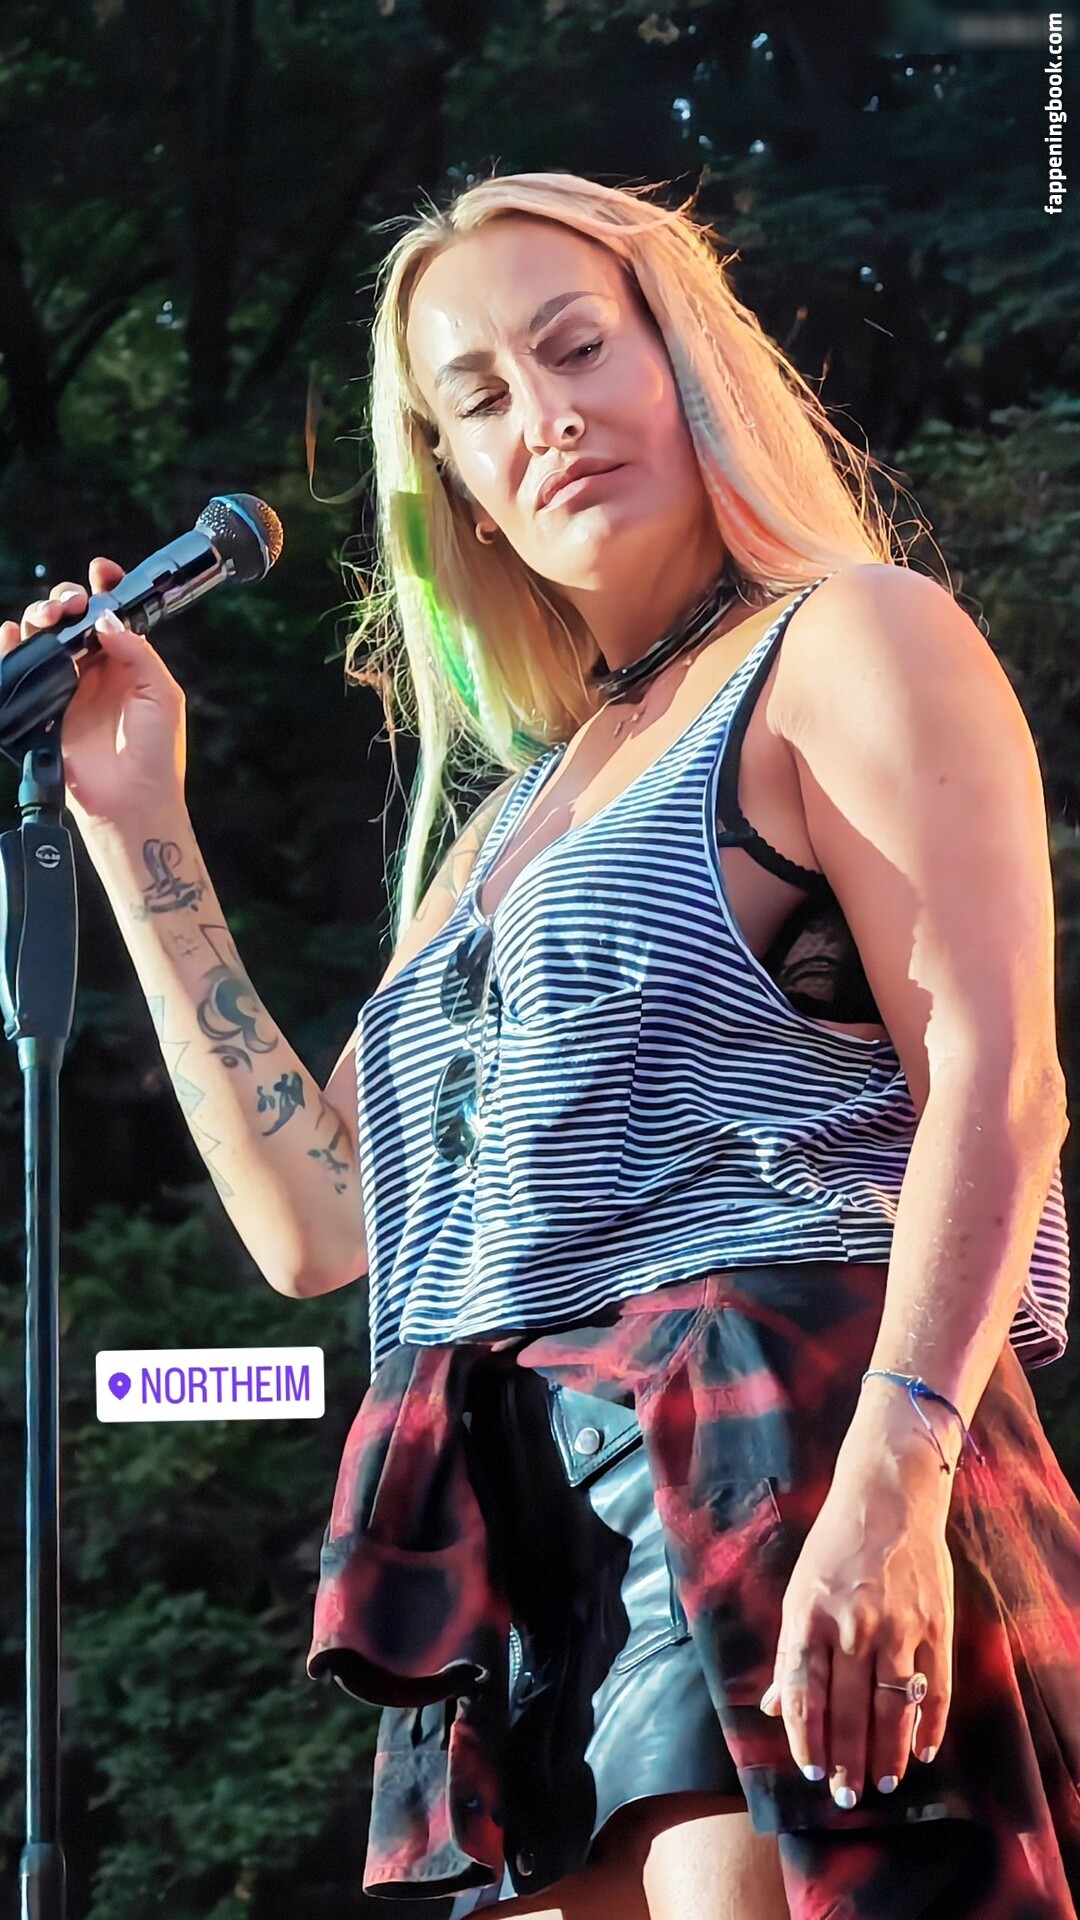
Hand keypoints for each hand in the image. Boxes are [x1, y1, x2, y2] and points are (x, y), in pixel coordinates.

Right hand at [0, 557, 187, 836]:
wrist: (130, 803)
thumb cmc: (157, 755)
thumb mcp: (161, 695)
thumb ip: (137, 652)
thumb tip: (105, 619)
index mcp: (129, 663)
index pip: (113, 615)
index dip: (105, 588)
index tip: (99, 571)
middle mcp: (96, 671)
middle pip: (72, 620)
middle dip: (65, 601)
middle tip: (67, 606)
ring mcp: (68, 689)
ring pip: (44, 639)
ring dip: (39, 619)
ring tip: (45, 619)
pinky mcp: (44, 709)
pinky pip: (21, 671)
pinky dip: (10, 648)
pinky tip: (10, 634)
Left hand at [761, 1443, 953, 1806]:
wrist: (888, 1495)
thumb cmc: (835, 1545)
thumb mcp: (799, 1591)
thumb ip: (791, 1652)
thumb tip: (774, 1709)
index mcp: (810, 1616)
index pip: (804, 1693)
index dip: (806, 1738)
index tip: (809, 1771)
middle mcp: (852, 1625)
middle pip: (847, 1710)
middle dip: (846, 1761)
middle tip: (846, 1796)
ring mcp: (898, 1626)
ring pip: (892, 1707)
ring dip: (888, 1753)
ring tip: (883, 1784)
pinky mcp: (935, 1624)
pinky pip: (935, 1687)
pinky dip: (930, 1724)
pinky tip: (924, 1751)